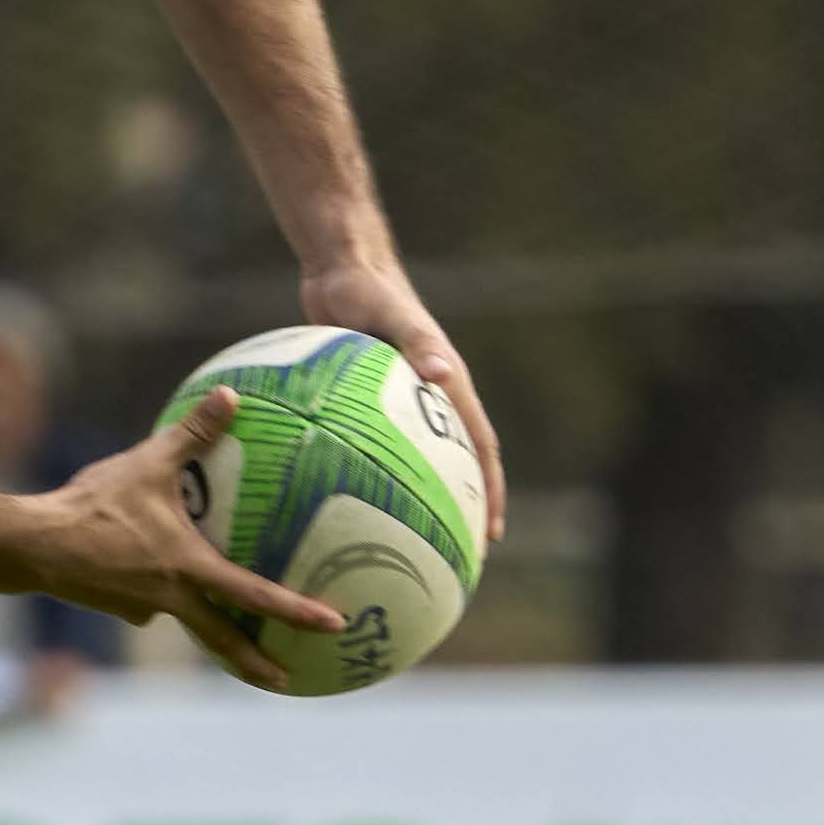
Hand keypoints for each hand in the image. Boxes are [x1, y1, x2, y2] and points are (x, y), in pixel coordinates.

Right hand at [30, 393, 347, 693]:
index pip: (255, 595)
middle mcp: (171, 599)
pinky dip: (154, 589)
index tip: (334, 626)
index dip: (297, 611)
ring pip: (183, 614)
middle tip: (287, 679)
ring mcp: (142, 609)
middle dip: (256, 663)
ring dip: (201, 618)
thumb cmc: (94, 505)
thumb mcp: (148, 463)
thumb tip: (231, 394)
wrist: (34, 545)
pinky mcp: (117, 607)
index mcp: (188, 568)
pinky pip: (147, 600)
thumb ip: (193, 433)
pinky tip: (136, 562)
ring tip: (206, 606)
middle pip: (223, 639)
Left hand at [300, 262, 505, 540]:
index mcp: (447, 387)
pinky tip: (334, 504)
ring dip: (414, 500)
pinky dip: (364, 474)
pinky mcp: (368, 401)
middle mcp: (430, 399)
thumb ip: (416, 342)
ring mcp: (400, 402)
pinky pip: (372, 446)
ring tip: (395, 545)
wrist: (340, 266)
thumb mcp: (390, 314)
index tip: (489, 535)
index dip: (489, 493)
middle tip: (451, 558)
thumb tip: (440, 374)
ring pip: (414, 462)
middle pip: (453, 467)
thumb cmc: (368, 288)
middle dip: (459, 512)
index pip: (481, 450)